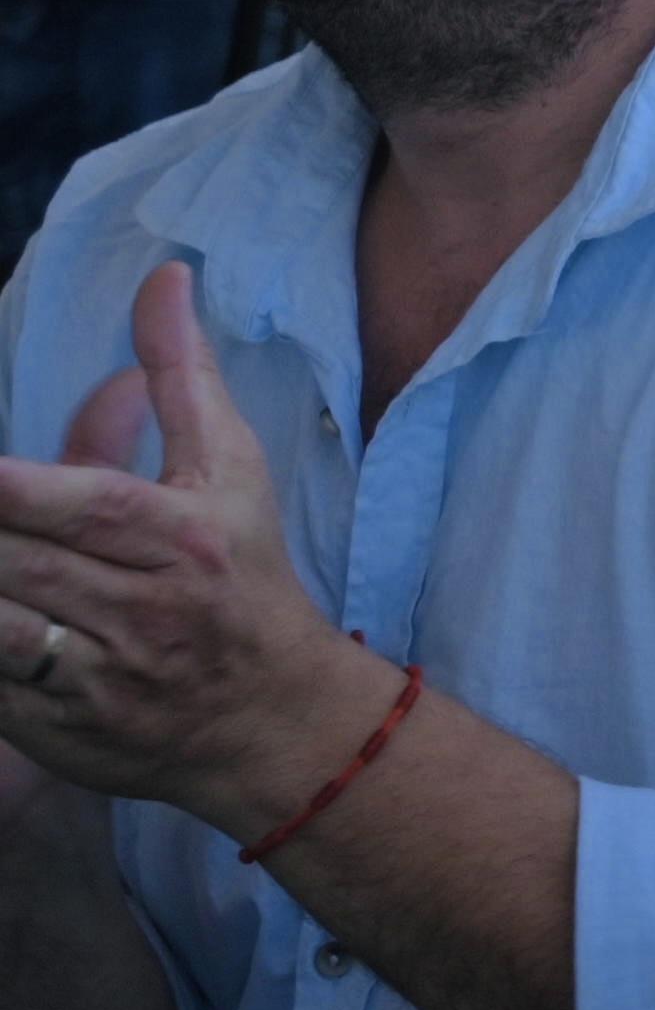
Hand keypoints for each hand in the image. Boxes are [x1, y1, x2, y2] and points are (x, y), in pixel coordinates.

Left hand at [0, 266, 388, 838]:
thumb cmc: (243, 574)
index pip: (90, 504)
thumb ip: (183, 375)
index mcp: (182, 536)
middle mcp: (142, 607)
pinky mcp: (57, 732)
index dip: (18, 488)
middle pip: (23, 563)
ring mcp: (98, 677)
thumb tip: (163, 277)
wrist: (274, 716)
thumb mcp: (230, 468)